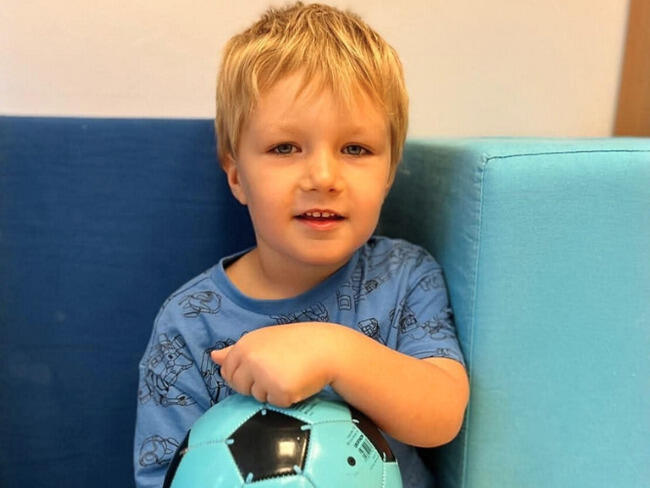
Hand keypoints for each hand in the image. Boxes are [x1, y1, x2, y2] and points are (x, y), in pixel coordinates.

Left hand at [210, 322, 341, 407]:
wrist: (326, 348)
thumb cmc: (295, 343)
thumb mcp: (264, 340)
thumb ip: (236, 350)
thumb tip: (213, 356)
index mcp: (244, 345)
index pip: (227, 371)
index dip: (244, 373)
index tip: (263, 366)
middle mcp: (250, 359)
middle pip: (240, 387)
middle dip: (256, 384)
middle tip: (277, 369)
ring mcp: (264, 376)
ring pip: (257, 397)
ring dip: (271, 391)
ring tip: (289, 373)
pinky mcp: (280, 391)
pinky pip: (275, 403)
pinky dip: (286, 397)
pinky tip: (297, 382)